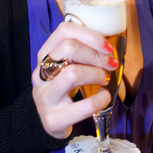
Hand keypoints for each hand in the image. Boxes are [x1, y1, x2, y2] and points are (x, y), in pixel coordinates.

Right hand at [32, 21, 117, 138]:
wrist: (51, 122)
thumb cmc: (64, 88)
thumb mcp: (65, 65)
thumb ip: (80, 50)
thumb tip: (110, 41)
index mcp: (44, 54)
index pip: (64, 30)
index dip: (90, 35)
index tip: (107, 46)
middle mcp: (41, 73)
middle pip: (68, 48)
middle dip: (96, 55)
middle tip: (111, 63)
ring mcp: (45, 96)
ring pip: (73, 74)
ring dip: (97, 74)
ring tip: (105, 79)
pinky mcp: (53, 118)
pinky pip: (85, 105)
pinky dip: (101, 99)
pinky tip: (104, 96)